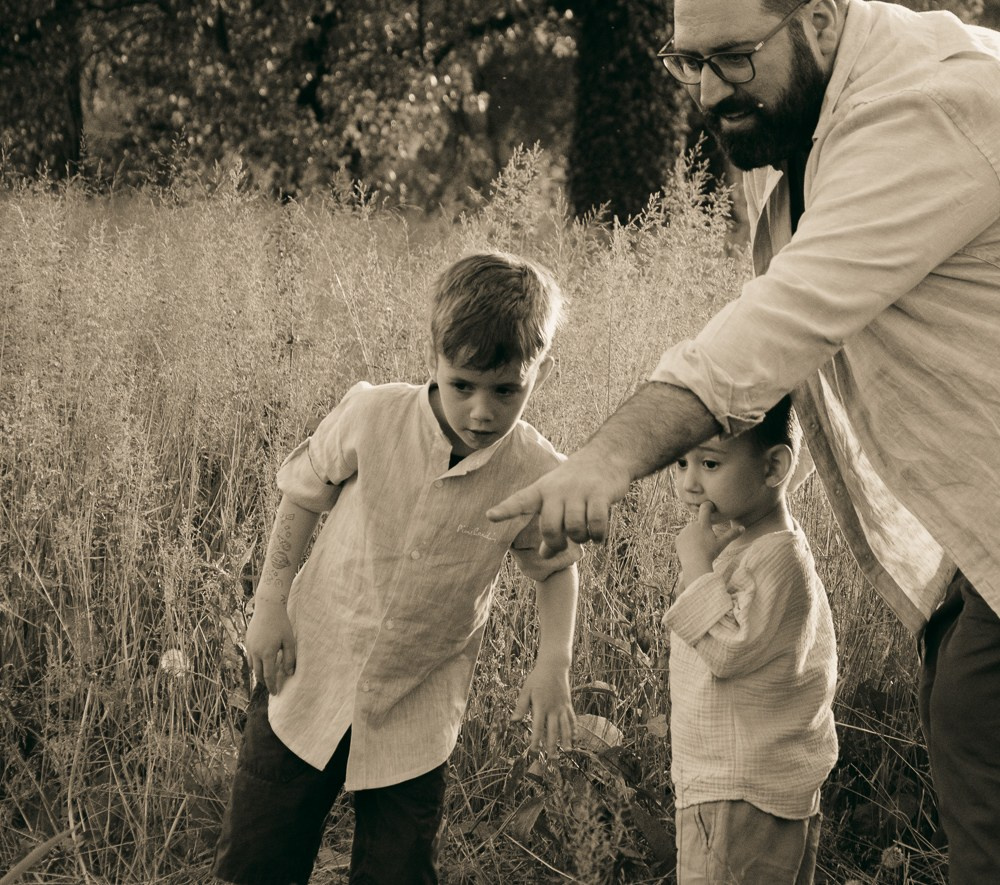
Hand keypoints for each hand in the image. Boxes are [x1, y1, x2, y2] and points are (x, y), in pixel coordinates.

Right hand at [246, 600, 296, 694]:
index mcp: (267, 653)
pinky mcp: (247, 641)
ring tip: (266, 675)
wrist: (268, 608)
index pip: (268, 676)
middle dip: (264, 681)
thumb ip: (289, 658)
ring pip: (252, 665)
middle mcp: (256, 652)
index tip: (275, 693)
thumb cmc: (282, 624)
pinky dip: (255, 662)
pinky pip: (250, 656)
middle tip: (271, 687)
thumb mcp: (289, 641)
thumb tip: (289, 673)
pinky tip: (262, 661)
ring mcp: (250, 646)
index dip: (272, 686)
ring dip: (258, 672)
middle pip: (258, 673)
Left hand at [487, 450, 630, 554]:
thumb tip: (545, 556)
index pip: (520, 501)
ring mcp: (579, 490)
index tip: (490, 516)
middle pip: (550, 528)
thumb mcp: (557, 500)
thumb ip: (550, 527)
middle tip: (564, 545)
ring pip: (574, 529)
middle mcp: (557, 489)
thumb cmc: (575, 485)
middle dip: (557, 544)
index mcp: (541, 490)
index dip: (505, 510)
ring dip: (581, 539)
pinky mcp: (600, 493)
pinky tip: (598, 535)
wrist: (605, 456)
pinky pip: (596, 524)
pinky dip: (597, 536)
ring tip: (585, 534)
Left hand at [511, 661, 575, 754]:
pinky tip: (575, 738)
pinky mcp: (568, 704)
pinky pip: (572, 718)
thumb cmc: (536, 678)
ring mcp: (562, 707)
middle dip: (552, 745)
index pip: (538, 727)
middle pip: (553, 730)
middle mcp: (553, 708)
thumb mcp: (525, 690)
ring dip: (566, 740)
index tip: (534, 751)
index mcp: (540, 706)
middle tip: (552, 759)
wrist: (553, 666)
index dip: (536, 740)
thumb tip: (513, 721)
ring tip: (566, 752)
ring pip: (565, 726)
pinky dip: (574, 729)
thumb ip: (520, 706)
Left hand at [675, 502, 743, 581]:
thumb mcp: (722, 544)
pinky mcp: (678, 539)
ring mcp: (684, 532)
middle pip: (698, 524)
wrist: (695, 564)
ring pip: (690, 531)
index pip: (705, 509)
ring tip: (699, 547)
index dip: (708, 506)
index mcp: (703, 524)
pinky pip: (683, 538)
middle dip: (702, 530)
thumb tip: (743, 528)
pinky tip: (691, 550)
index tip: (710, 505)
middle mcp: (692, 525)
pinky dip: (687, 543)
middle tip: (706, 542)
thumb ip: (732, 534)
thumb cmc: (710, 553)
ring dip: (694, 536)